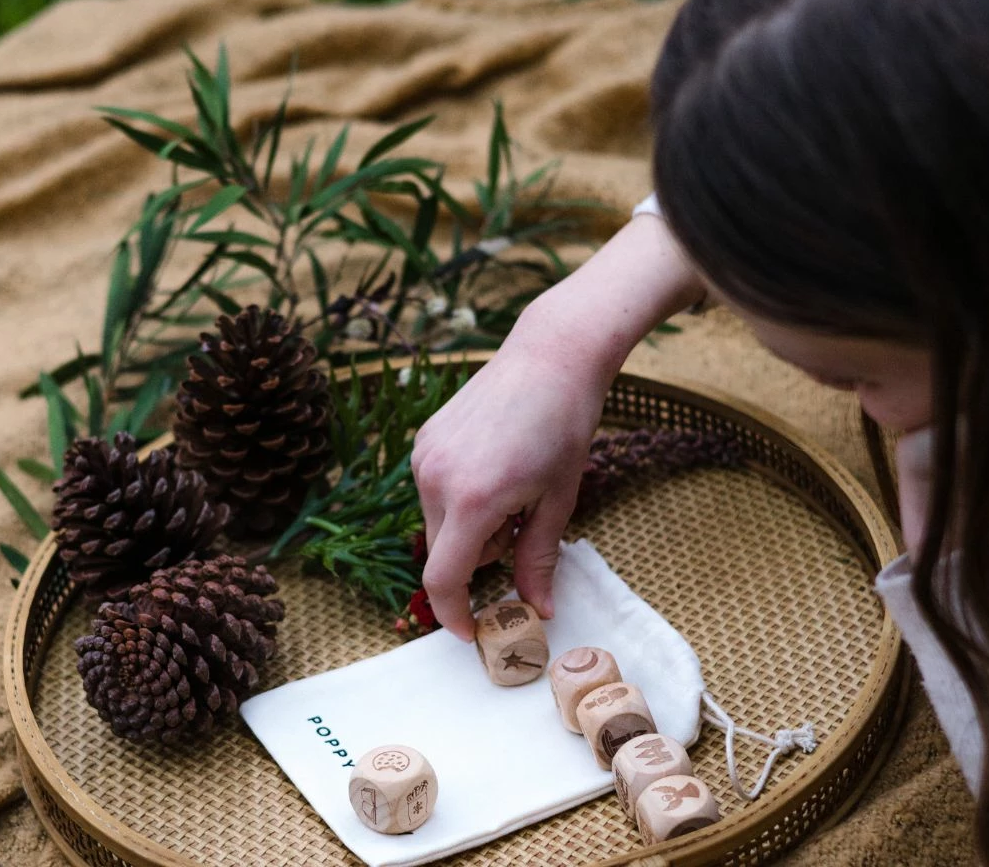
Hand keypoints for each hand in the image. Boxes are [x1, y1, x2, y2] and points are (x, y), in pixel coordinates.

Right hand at [411, 213, 707, 639]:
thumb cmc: (564, 427)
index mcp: (471, 500)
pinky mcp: (424, 437)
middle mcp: (435, 478)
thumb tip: (538, 609)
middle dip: (476, 559)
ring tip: (511, 492)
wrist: (550, 356)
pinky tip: (493, 467)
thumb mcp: (558, 500)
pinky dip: (458, 497)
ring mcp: (424, 454)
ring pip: (436, 520)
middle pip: (441, 551)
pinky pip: (433, 488)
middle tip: (519, 533)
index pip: (442, 579)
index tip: (472, 631)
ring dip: (467, 527)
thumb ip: (539, 559)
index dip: (454, 613)